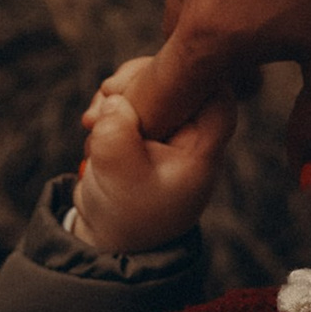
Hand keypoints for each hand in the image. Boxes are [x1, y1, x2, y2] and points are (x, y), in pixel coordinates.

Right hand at [72, 62, 237, 252]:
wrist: (108, 236)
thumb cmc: (124, 213)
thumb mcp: (117, 173)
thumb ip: (117, 131)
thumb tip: (115, 97)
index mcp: (200, 152)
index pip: (217, 97)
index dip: (187, 75)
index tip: (147, 78)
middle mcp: (190, 137)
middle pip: (179, 81)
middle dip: (137, 82)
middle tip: (107, 94)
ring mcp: (168, 131)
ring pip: (150, 85)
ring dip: (116, 95)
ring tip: (93, 121)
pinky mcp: (146, 128)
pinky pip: (131, 98)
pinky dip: (109, 104)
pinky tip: (93, 124)